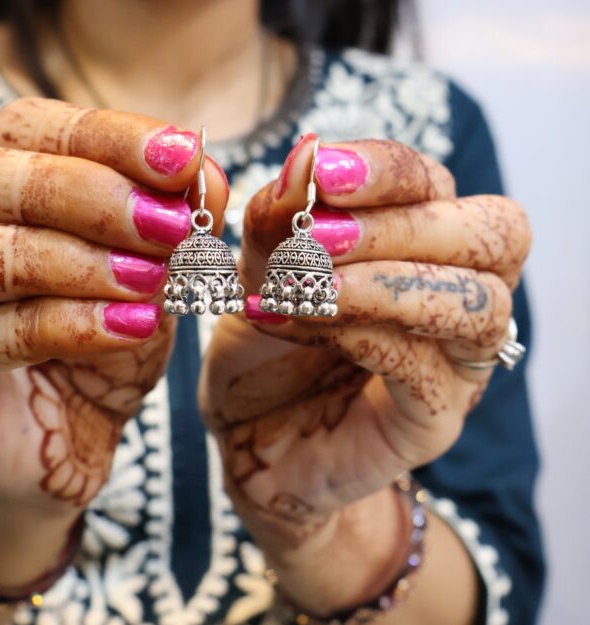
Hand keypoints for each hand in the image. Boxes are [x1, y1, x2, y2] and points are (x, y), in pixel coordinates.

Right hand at [0, 98, 227, 585]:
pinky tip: (132, 328)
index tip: (184, 157)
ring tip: (152, 281)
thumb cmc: (108, 339)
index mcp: (5, 183)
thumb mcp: (154, 278)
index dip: (112, 137)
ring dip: (79, 263)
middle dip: (94, 197)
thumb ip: (176, 226)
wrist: (74, 427)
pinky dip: (70, 326)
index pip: (38, 129)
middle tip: (170, 226)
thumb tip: (210, 174)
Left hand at [200, 135, 530, 613]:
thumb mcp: (257, 269)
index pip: (439, 186)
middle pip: (495, 235)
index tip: (318, 168)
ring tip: (301, 286)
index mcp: (422, 245)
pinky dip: (359, 335)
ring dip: (383, 284)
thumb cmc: (263, 345)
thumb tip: (304, 156)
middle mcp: (458, 295)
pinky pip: (426, 368)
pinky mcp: (435, 419)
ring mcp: (456, 362)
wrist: (249, 432)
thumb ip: (279, 220)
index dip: (387, 170)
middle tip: (314, 237)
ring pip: (477, 304)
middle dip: (399, 226)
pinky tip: (295, 324)